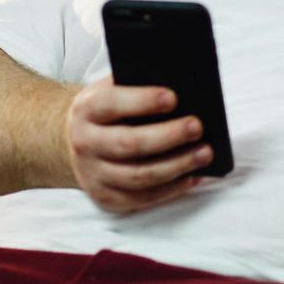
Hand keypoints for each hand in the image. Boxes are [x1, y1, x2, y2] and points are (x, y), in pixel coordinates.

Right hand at [64, 75, 214, 212]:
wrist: (79, 142)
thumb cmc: (111, 111)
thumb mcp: (114, 90)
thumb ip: (138, 86)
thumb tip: (184, 91)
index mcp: (86, 110)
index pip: (112, 104)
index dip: (142, 101)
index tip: (173, 98)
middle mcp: (85, 143)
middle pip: (129, 143)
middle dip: (168, 136)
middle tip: (197, 127)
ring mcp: (93, 174)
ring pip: (139, 175)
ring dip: (177, 165)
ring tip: (205, 154)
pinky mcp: (107, 197)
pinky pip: (143, 198)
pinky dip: (171, 189)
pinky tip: (193, 176)